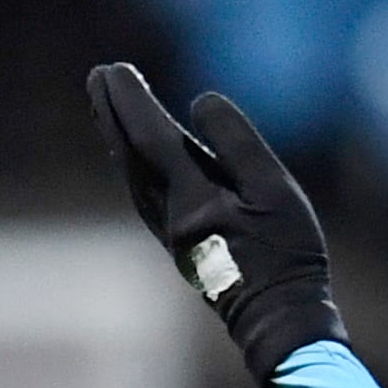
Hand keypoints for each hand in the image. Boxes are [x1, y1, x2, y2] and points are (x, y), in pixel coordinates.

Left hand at [88, 63, 347, 387]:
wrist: (278, 317)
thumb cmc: (287, 254)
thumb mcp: (276, 192)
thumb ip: (238, 144)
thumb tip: (201, 102)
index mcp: (193, 197)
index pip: (153, 138)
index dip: (133, 102)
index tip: (117, 69)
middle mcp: (170, 213)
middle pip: (131, 154)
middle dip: (114, 113)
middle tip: (100, 76)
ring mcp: (171, 231)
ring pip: (132, 174)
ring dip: (118, 135)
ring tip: (109, 105)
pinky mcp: (180, 243)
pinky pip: (143, 190)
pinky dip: (133, 162)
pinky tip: (136, 155)